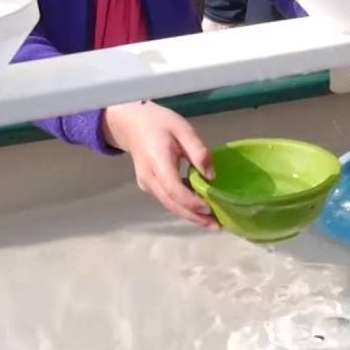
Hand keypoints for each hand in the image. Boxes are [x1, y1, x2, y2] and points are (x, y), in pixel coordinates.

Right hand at [102, 101, 218, 228]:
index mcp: (157, 162)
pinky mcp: (148, 186)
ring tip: (212, 222)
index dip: (191, 202)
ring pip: (169, 205)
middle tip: (217, 226)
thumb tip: (211, 176)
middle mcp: (149, 178)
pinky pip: (167, 200)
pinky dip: (183, 207)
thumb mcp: (183, 130)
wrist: (132, 124)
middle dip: (194, 217)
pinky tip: (199, 209)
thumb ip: (198, 151)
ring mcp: (147, 184)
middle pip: (172, 204)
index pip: (173, 189)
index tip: (209, 208)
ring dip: (190, 215)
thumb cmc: (160, 123)